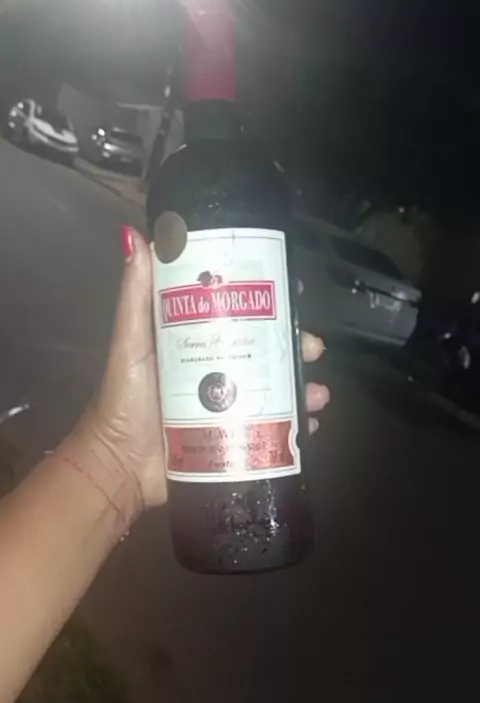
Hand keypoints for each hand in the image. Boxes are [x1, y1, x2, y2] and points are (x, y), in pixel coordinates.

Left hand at [80, 226, 329, 519]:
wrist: (119, 467)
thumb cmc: (123, 402)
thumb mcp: (131, 343)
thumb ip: (135, 296)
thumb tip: (135, 234)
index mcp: (194, 341)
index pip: (237, 311)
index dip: (266, 299)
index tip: (293, 286)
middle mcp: (216, 369)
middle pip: (265, 349)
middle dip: (295, 346)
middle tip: (313, 346)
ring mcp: (228, 406)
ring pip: (277, 388)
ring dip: (304, 386)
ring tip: (320, 393)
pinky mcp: (234, 438)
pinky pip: (273, 428)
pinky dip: (296, 424)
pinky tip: (313, 422)